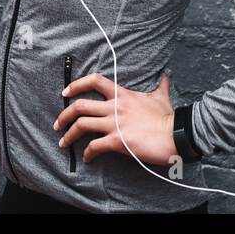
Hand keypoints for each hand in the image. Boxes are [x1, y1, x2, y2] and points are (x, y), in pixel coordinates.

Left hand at [54, 70, 177, 166]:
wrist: (176, 134)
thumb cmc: (168, 118)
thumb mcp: (161, 97)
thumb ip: (160, 86)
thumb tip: (165, 76)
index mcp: (122, 95)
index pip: (94, 81)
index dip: (76, 85)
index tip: (65, 92)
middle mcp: (115, 107)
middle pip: (80, 106)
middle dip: (64, 115)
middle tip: (58, 123)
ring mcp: (115, 124)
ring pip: (82, 125)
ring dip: (69, 135)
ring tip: (64, 142)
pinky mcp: (118, 141)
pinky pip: (95, 146)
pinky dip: (87, 152)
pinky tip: (86, 157)